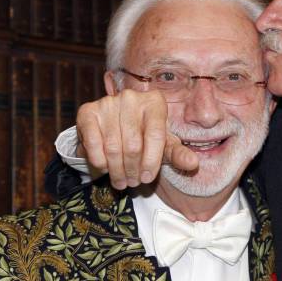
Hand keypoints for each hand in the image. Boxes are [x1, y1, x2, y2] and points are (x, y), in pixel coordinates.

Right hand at [75, 89, 198, 188]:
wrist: (114, 127)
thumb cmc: (145, 136)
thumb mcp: (163, 144)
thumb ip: (178, 154)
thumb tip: (193, 164)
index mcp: (155, 102)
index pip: (156, 136)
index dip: (152, 162)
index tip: (148, 178)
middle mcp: (131, 97)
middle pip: (133, 144)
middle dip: (133, 170)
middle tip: (133, 183)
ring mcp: (108, 102)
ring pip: (113, 147)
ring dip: (117, 170)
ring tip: (121, 181)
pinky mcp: (88, 111)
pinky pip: (93, 144)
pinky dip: (99, 161)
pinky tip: (105, 169)